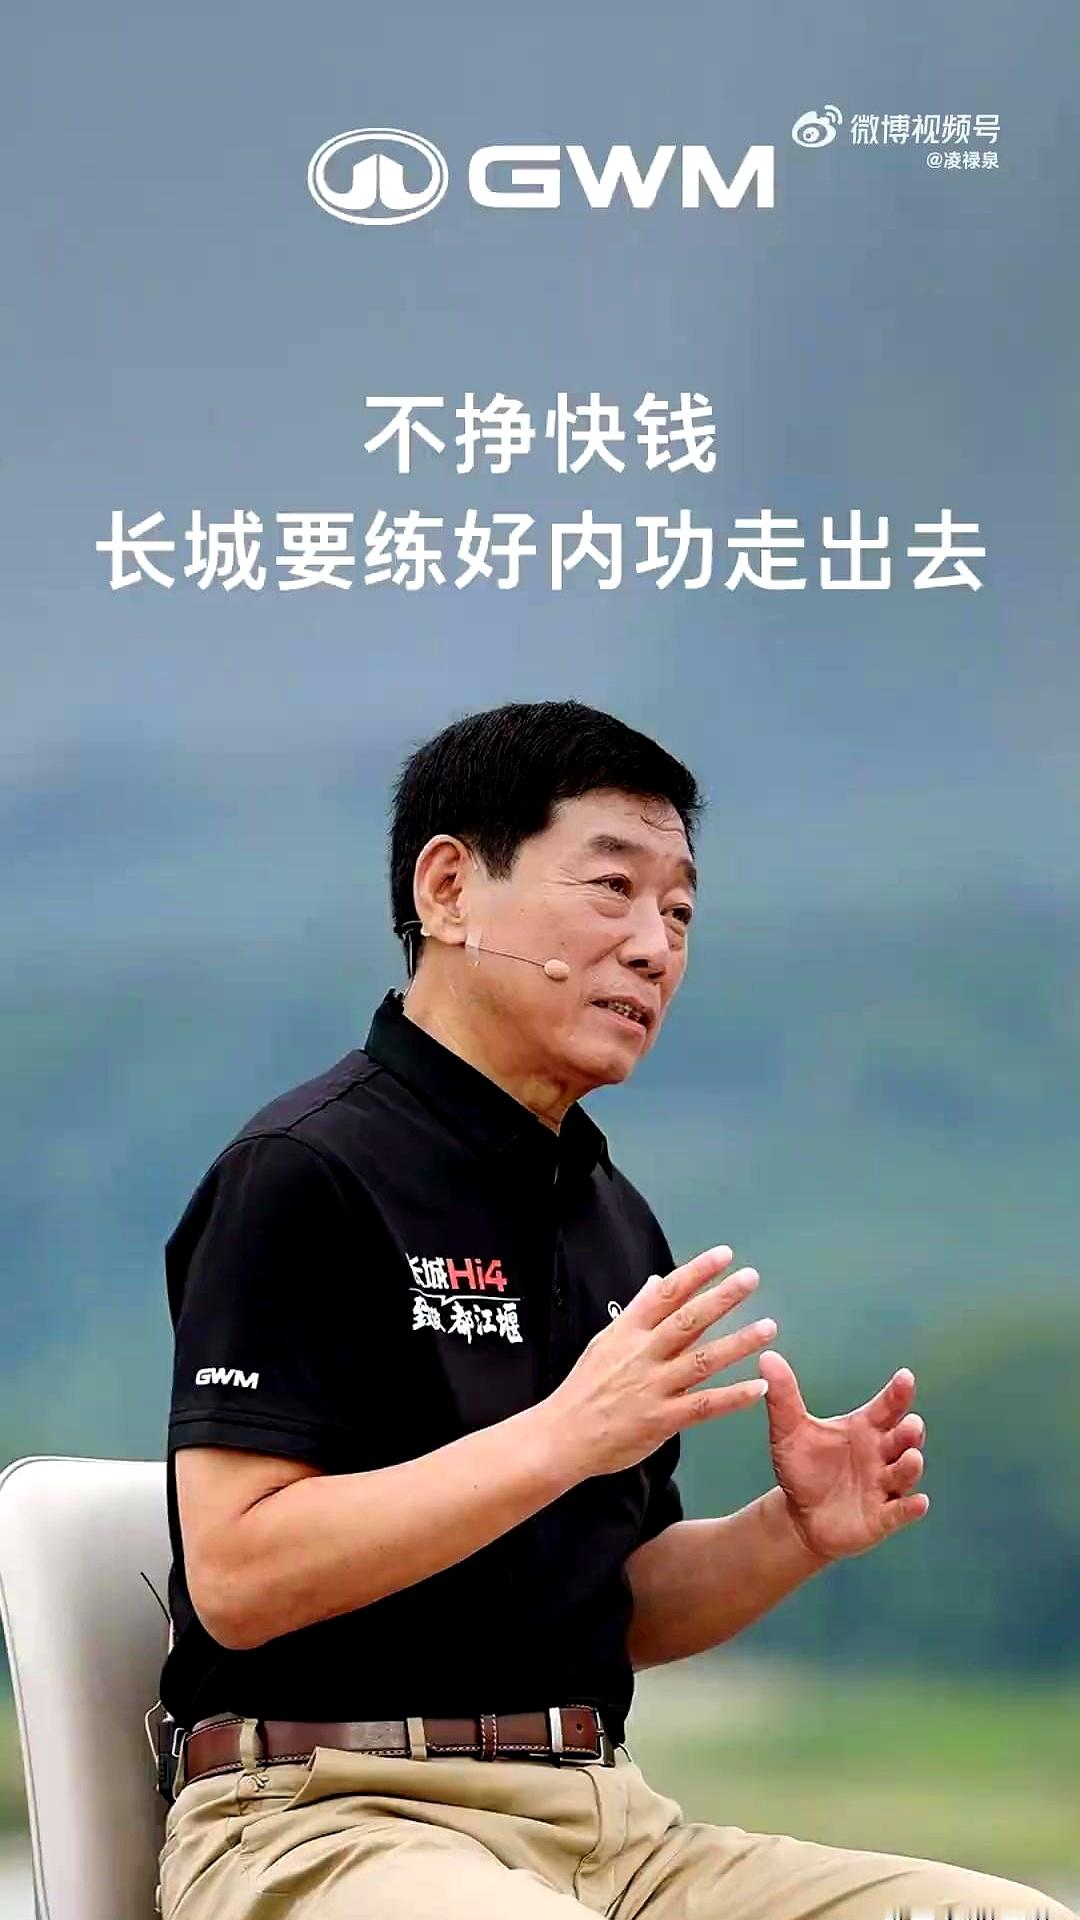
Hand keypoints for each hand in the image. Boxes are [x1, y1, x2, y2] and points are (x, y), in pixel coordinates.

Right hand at [545, 1245, 775, 1478]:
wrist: (563, 1436)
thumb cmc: (584, 1388)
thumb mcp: (605, 1340)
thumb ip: (636, 1311)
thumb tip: (657, 1281)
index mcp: (629, 1332)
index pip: (667, 1294)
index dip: (696, 1272)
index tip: (723, 1255)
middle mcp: (644, 1354)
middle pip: (688, 1320)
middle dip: (721, 1297)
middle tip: (750, 1279)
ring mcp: (654, 1386)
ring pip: (703, 1360)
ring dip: (738, 1343)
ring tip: (768, 1327)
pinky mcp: (663, 1419)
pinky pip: (704, 1405)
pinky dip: (733, 1397)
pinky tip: (759, 1387)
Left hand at [758, 1350, 929, 1563]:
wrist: (799, 1517)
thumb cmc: (802, 1468)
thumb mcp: (789, 1431)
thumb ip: (783, 1396)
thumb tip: (767, 1357)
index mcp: (864, 1428)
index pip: (887, 1407)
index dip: (898, 1393)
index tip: (905, 1377)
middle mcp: (880, 1454)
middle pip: (902, 1439)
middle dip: (910, 1432)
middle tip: (911, 1423)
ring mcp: (884, 1485)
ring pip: (904, 1472)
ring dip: (910, 1465)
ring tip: (911, 1457)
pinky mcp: (882, 1516)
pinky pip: (900, 1511)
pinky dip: (910, 1507)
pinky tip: (918, 1502)